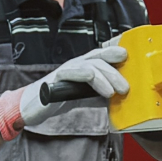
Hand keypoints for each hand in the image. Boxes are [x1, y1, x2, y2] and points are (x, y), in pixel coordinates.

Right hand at [9, 42, 129, 133]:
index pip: (102, 56)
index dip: (116, 53)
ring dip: (105, 78)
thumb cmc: (56, 99)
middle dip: (115, 72)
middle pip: (100, 60)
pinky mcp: (56, 78)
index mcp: (83, 67)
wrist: (30, 107)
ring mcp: (66, 70)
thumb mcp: (82, 96)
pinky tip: (95, 82)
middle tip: (126, 87)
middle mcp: (76, 65)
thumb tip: (117, 98)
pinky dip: (86, 76)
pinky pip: (73, 72)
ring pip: (90, 66)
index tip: (130, 57)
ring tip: (114, 92)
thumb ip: (97, 94)